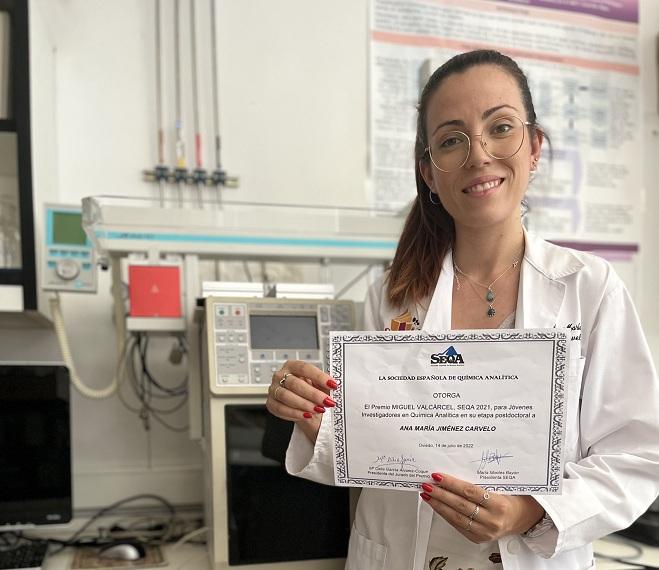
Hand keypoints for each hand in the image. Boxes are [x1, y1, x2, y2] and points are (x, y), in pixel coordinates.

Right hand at [265, 360, 338, 442]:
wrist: (303, 407)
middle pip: (295, 383)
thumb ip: (324, 384)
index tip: (332, 384)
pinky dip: (294, 413)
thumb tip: (334, 385)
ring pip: (286, 396)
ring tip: (317, 410)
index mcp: (292, 366)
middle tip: (326, 402)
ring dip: (304, 404)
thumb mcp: (319, 385)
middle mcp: (280, 375)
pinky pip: (280, 409)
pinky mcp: (271, 403)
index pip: (304, 367)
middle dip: (312, 394)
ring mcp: (273, 389)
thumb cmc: (310, 392)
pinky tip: (306, 415)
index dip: (318, 376)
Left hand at [419, 472, 544, 542]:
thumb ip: (479, 482)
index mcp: (499, 504)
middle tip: (427, 485)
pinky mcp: (478, 538)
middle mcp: (492, 520)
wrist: (521, 518)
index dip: (452, 484)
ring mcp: (484, 532)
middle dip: (440, 494)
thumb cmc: (510, 498)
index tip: (438, 476)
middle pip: (460, 505)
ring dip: (439, 505)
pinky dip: (445, 515)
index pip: (469, 492)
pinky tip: (437, 506)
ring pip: (456, 517)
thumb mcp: (500, 486)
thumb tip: (453, 471)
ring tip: (427, 495)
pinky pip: (458, 525)